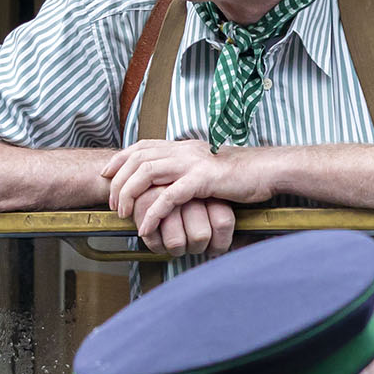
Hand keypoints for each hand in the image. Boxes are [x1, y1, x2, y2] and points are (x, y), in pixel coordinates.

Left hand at [102, 139, 262, 256]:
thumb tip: (171, 179)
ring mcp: (192, 164)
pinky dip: (153, 213)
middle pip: (137, 159)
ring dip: (130, 195)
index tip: (107, 174)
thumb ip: (187, 169)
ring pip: (146, 173)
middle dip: (119, 182)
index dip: (119, 159)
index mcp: (182, 146)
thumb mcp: (207, 166)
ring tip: (124, 214)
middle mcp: (183, 150)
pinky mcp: (202, 180)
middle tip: (113, 203)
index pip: (141, 146)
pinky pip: (169, 197)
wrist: (267, 170)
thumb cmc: (240, 174)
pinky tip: (147, 227)